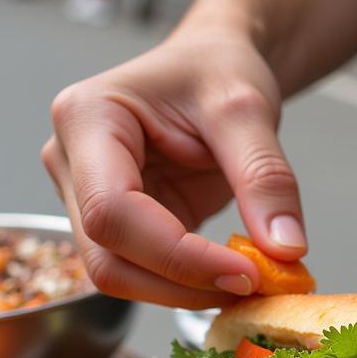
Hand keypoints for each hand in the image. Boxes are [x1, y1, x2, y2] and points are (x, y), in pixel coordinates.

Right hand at [42, 25, 306, 307]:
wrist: (214, 65)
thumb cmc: (218, 69)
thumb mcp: (249, 110)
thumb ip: (266, 178)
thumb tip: (286, 251)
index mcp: (86, 118)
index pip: (113, 212)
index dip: (177, 256)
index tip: (246, 272)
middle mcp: (70, 162)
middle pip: (106, 256)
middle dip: (181, 284)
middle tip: (255, 285)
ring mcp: (87, 196)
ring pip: (119, 274)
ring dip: (184, 292)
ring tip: (250, 279)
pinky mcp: (118, 223)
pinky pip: (144, 270)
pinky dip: (189, 283)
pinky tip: (232, 274)